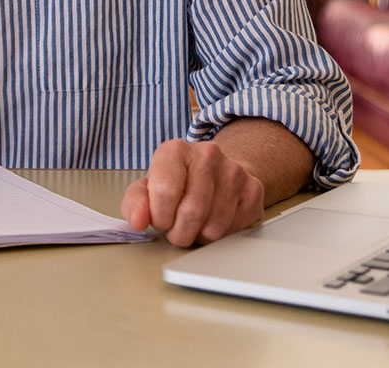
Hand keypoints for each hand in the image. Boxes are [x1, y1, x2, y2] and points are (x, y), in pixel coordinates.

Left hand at [120, 138, 264, 246]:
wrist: (216, 172)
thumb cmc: (177, 183)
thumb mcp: (148, 188)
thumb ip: (135, 203)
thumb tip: (138, 220)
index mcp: (174, 150)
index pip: (165, 192)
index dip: (160, 217)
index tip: (160, 220)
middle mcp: (207, 154)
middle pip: (191, 212)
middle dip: (179, 232)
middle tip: (177, 229)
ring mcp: (233, 171)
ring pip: (214, 226)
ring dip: (200, 236)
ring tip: (195, 225)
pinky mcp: (253, 189)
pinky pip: (235, 229)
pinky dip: (221, 236)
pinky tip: (214, 221)